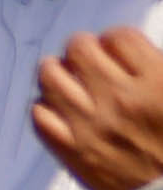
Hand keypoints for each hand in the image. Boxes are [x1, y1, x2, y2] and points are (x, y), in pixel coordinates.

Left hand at [36, 26, 162, 189]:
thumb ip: (156, 70)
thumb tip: (129, 51)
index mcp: (157, 84)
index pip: (119, 37)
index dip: (118, 41)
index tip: (120, 52)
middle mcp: (119, 99)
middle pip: (79, 49)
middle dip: (85, 50)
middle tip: (92, 63)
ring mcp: (90, 126)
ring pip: (50, 75)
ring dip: (59, 72)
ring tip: (69, 80)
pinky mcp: (71, 152)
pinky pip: (39, 114)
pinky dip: (46, 107)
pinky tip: (61, 110)